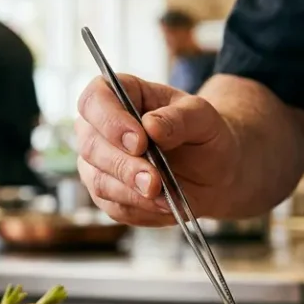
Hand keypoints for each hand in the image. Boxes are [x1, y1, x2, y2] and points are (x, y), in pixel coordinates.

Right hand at [75, 74, 238, 225]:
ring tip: (163, 194)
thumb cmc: (203, 134)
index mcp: (120, 95)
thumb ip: (180, 118)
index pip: (93, 100)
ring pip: (98, 180)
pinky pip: (113, 206)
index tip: (139, 141)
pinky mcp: (109, 195)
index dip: (109, 120)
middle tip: (155, 180)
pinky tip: (164, 204)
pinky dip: (140, 208)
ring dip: (131, 191)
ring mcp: (100, 164)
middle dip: (124, 165)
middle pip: (90, 145)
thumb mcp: (203, 117)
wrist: (213, 171)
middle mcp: (100, 128)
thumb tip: (151, 125)